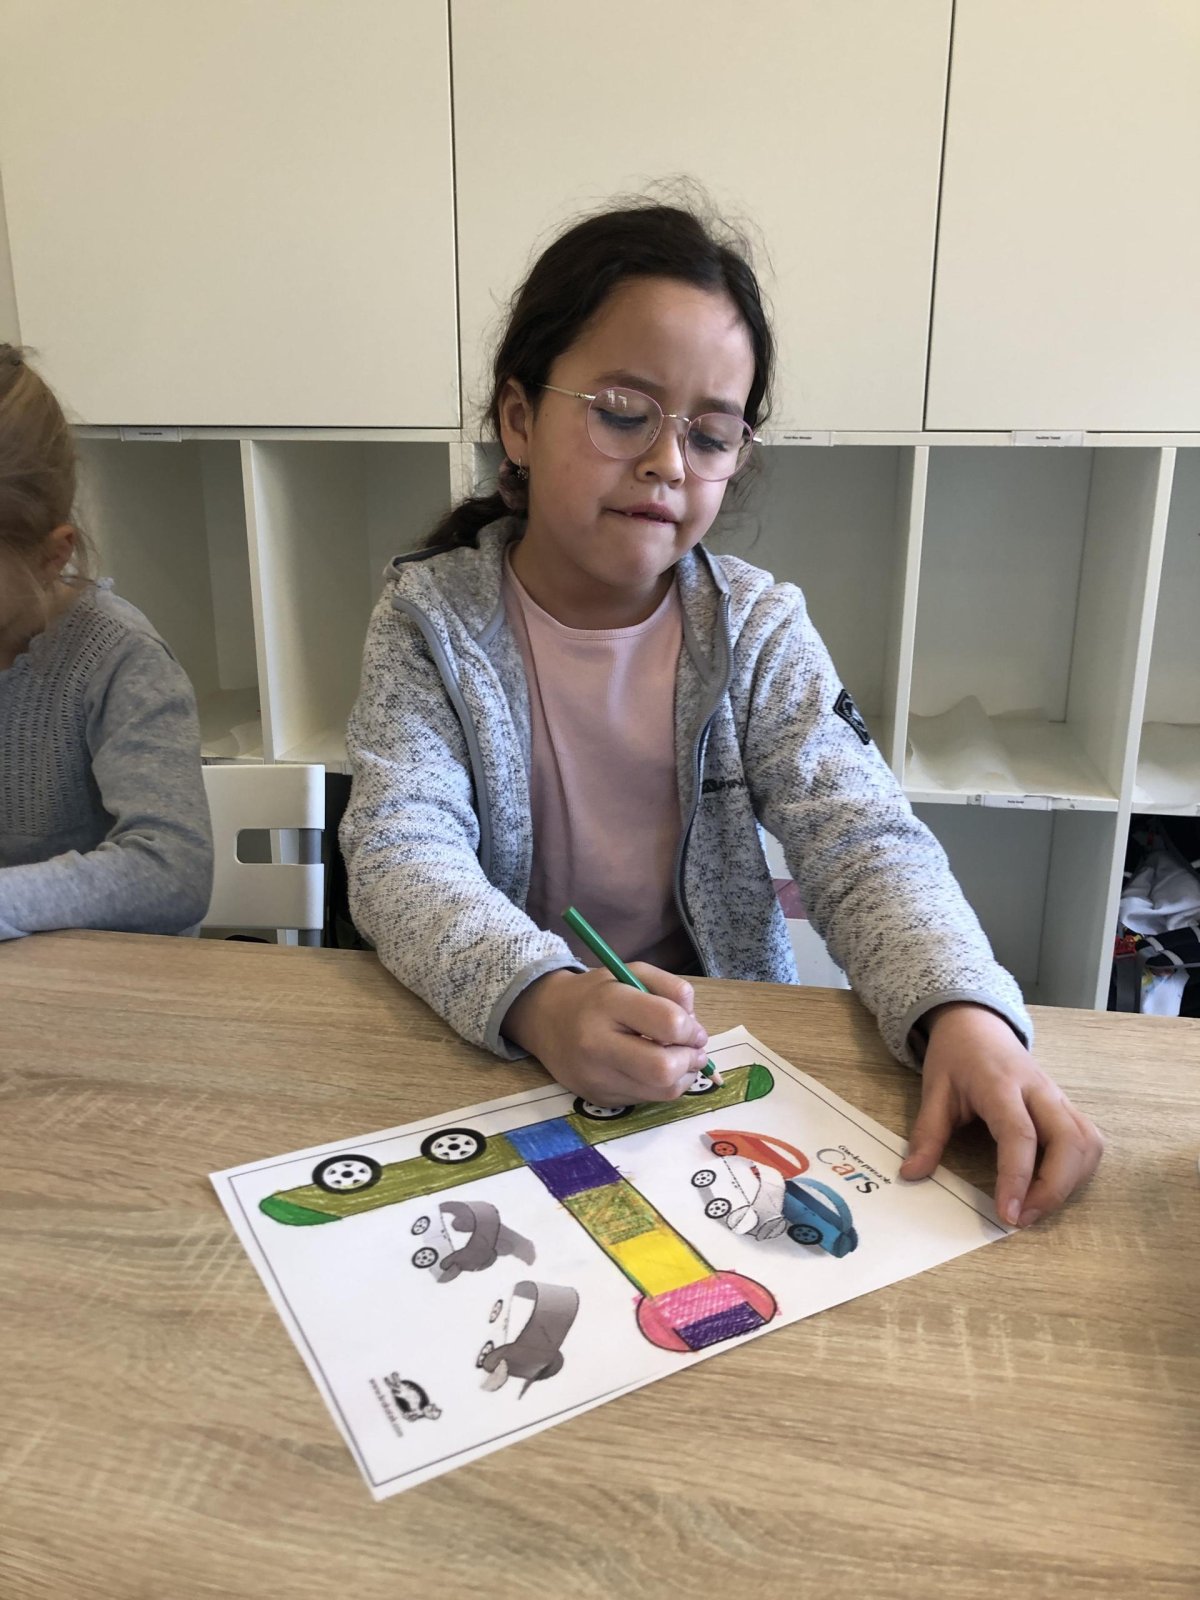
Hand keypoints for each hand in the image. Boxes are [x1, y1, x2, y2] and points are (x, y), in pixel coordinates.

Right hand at [502, 965, 710, 1105]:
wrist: (545, 1018)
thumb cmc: (596, 994)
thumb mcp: (632, 972)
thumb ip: (672, 990)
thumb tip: (696, 1028)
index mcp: (608, 1004)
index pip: (667, 1024)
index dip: (692, 1029)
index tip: (693, 1029)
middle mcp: (597, 1044)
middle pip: (663, 1069)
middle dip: (690, 1060)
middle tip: (693, 1050)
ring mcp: (596, 1077)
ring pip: (661, 1091)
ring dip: (683, 1076)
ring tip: (679, 1059)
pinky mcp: (598, 1098)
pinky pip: (647, 1100)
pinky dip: (662, 1087)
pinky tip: (655, 1070)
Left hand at [899, 1002, 1102, 1227]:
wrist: (978, 1022)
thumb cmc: (956, 1056)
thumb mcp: (934, 1089)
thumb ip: (927, 1133)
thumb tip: (912, 1174)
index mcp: (1001, 1084)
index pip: (1020, 1134)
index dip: (1017, 1177)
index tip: (1007, 1214)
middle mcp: (1039, 1091)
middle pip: (1070, 1142)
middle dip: (1054, 1189)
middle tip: (1022, 1219)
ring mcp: (1058, 1097)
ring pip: (1087, 1143)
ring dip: (1070, 1183)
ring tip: (1035, 1207)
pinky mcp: (1067, 1106)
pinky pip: (1088, 1141)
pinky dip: (1079, 1170)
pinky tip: (1052, 1186)